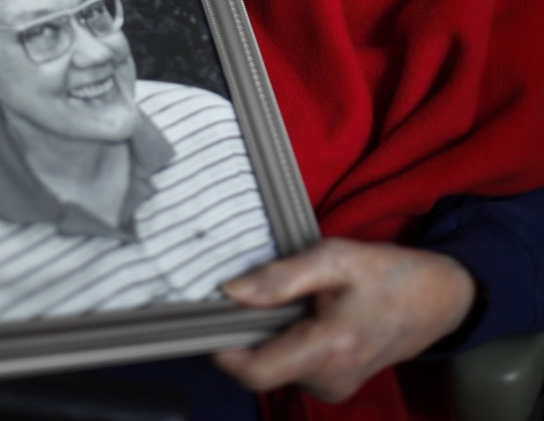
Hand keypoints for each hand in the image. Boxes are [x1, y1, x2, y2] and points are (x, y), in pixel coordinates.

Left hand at [214, 237, 476, 402]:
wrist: (437, 299)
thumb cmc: (388, 273)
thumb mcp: (335, 258)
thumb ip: (281, 277)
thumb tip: (231, 290)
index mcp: (329, 349)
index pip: (256, 371)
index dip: (224, 349)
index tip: (208, 319)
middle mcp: (330, 379)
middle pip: (262, 365)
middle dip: (249, 330)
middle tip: (253, 290)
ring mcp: (334, 387)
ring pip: (277, 363)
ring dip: (272, 332)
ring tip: (293, 297)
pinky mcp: (336, 383)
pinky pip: (294, 363)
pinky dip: (289, 338)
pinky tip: (307, 312)